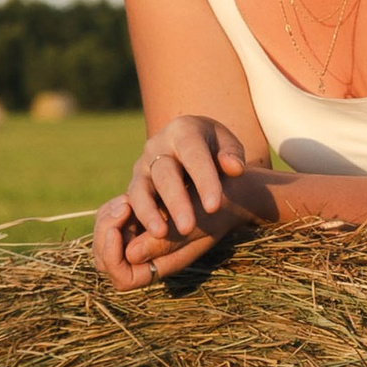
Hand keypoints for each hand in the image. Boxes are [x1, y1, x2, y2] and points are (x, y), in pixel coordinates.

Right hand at [92, 115, 253, 287]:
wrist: (190, 145)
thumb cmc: (214, 147)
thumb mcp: (227, 144)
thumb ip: (232, 155)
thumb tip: (234, 168)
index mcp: (183, 131)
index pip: (193, 155)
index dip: (203, 181)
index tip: (214, 207)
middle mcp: (157, 146)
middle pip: (165, 174)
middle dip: (176, 202)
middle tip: (188, 228)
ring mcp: (142, 165)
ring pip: (141, 189)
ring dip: (149, 213)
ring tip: (161, 234)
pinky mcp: (134, 184)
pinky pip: (132, 202)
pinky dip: (140, 218)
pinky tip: (150, 235)